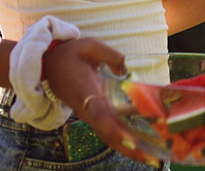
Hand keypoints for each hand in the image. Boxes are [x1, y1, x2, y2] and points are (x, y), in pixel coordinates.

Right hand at [43, 38, 162, 166]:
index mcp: (86, 92)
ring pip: (111, 136)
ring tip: (155, 158)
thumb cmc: (69, 55)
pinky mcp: (96, 113)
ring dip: (131, 148)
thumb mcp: (89, 46)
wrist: (48, 66)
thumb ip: (111, 55)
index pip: (98, 114)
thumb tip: (126, 71)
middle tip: (154, 160)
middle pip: (109, 134)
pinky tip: (148, 140)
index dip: (114, 129)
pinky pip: (112, 129)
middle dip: (130, 149)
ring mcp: (92, 113)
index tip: (130, 141)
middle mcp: (89, 108)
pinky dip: (128, 137)